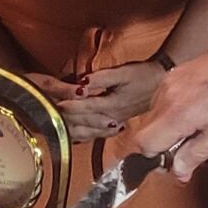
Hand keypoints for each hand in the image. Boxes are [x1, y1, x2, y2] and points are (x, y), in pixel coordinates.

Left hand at [30, 62, 164, 141]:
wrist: (161, 82)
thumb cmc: (143, 75)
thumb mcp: (123, 72)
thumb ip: (101, 78)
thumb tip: (81, 83)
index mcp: (112, 105)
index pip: (84, 107)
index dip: (68, 105)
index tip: (52, 102)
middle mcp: (111, 117)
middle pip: (83, 122)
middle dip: (64, 118)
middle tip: (46, 114)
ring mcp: (114, 122)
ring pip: (88, 131)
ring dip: (71, 128)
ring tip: (54, 125)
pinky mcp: (116, 122)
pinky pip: (96, 133)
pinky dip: (83, 134)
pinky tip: (73, 134)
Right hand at [132, 32, 207, 180]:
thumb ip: (199, 155)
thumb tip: (179, 171)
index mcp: (179, 112)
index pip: (144, 144)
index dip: (158, 158)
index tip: (176, 161)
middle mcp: (167, 96)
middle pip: (149, 132)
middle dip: (171, 144)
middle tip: (199, 143)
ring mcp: (168, 83)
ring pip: (158, 120)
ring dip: (177, 129)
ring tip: (206, 124)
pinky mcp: (173, 77)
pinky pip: (166, 105)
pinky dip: (180, 114)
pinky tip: (204, 111)